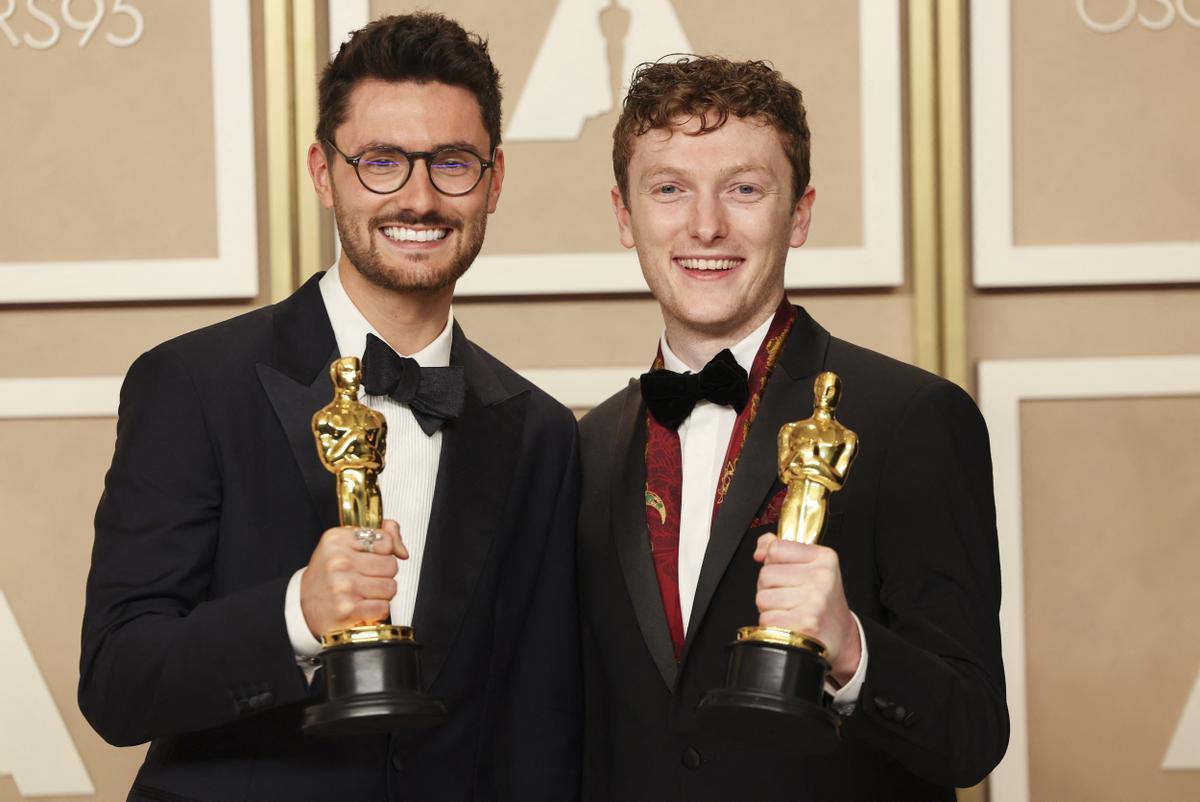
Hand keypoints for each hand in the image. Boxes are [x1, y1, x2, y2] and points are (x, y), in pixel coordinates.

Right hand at [300, 520, 407, 637]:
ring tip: (364, 593)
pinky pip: (383, 607)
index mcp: (337, 540)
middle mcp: (338, 561)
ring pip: (390, 587)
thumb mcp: (346, 544)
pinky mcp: (347, 610)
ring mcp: (342, 586)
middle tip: (365, 578)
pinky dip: (376, 610)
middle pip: (391, 565)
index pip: (385, 540)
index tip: (372, 558)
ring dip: (381, 594)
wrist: (303, 606)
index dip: (385, 552)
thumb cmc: (329, 574)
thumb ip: (380, 535)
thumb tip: (402, 550)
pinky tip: (361, 607)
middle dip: (383, 574)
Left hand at [753, 533, 860, 685]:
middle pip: (766, 575)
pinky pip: (766, 620)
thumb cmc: (821, 599)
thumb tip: (760, 551)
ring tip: (790, 610)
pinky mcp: (805, 625)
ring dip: (770, 608)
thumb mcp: (810, 565)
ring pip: (763, 598)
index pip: (776, 549)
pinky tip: (790, 623)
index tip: (786, 572)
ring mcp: (814, 602)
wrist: (840, 634)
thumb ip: (781, 549)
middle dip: (770, 588)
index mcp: (823, 558)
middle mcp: (822, 578)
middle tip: (789, 596)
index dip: (773, 563)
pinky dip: (772, 625)